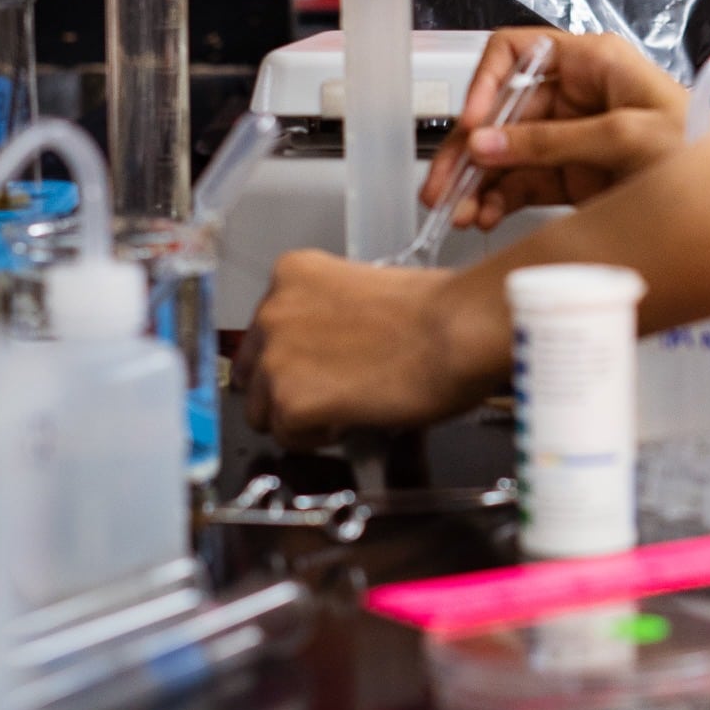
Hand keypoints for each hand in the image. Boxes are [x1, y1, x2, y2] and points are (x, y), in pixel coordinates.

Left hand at [234, 250, 508, 443]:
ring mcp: (275, 357)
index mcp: (292, 273)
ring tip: (345, 406)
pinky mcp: (290, 401)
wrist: (457, 331)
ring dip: (298, 416)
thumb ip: (330, 314)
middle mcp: (272, 311)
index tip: (318, 364)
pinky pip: (288, 436)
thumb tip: (328, 347)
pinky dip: (317, 437)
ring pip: (263, 410)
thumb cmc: (435, 311)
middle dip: (285, 386)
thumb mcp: (366, 289)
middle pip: (252, 371)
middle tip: (329, 391)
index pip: (265, 329)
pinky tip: (351, 418)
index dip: (294, 353)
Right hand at [420, 28, 690, 229]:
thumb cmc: (698, 145)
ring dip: (477, 181)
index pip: (517, 53)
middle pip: (500, 112)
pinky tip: (483, 215)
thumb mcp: (625, 137)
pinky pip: (520, 182)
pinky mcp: (571, 175)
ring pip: (504, 152)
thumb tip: (487, 145)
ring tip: (458, 211)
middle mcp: (574, 94)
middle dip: (470, 149)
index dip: (486, 83)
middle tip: (442, 186)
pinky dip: (497, 199)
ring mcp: (569, 136)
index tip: (471, 124)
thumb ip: (552, 143)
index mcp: (590, 61)